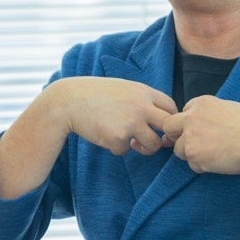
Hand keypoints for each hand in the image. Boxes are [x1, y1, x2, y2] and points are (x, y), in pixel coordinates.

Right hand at [53, 77, 177, 155]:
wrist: (69, 101)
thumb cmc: (95, 94)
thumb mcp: (124, 88)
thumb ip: (142, 100)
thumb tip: (160, 118)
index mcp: (144, 92)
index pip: (171, 107)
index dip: (169, 119)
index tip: (162, 127)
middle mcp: (141, 107)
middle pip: (168, 127)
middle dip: (164, 137)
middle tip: (157, 141)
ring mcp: (131, 123)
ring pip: (152, 145)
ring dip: (144, 148)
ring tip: (132, 143)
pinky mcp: (118, 138)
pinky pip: (126, 150)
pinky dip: (118, 147)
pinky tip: (106, 136)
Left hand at [161, 95, 239, 174]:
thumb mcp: (238, 107)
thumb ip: (223, 110)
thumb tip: (229, 115)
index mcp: (202, 103)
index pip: (184, 111)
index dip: (192, 122)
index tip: (202, 130)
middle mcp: (191, 118)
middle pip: (169, 127)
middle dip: (177, 136)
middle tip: (193, 144)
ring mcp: (190, 137)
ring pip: (178, 149)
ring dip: (191, 154)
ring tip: (211, 156)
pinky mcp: (193, 156)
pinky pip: (191, 164)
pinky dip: (202, 166)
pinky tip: (217, 163)